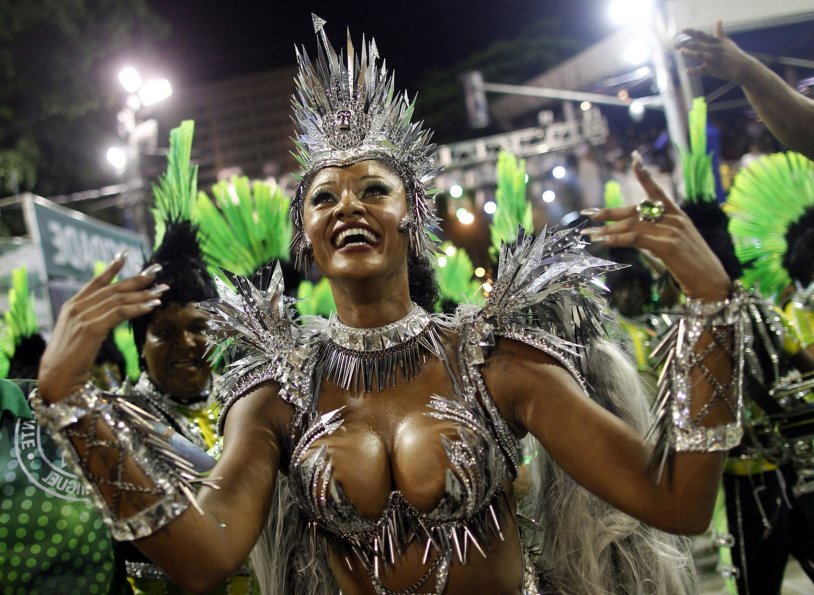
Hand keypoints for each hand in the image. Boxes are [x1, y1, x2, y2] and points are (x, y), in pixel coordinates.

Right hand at [37, 253, 167, 401]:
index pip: (96, 282)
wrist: (56, 377)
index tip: (126, 256)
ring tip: (161, 290)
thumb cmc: (69, 360)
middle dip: (137, 280)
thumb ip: (92, 319)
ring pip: (119, 300)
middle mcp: (77, 307)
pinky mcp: (91, 328)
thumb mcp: (78, 333)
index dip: (112, 268)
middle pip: (113, 289)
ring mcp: (83, 316)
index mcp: (72, 305)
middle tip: (156, 271)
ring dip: (143, 294)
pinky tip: (152, 305)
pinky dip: (137, 308)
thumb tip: (112, 312)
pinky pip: (119, 313)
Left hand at [580, 158, 730, 301]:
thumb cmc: (693, 267)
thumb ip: (656, 235)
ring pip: (631, 225)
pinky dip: (617, 239)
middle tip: (588, 214)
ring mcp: (672, 231)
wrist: (713, 284)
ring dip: (607, 230)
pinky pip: (636, 239)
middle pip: (634, 210)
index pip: (657, 190)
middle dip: (608, 213)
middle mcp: (674, 219)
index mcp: (678, 215)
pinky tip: (604, 241)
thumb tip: (633, 234)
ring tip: (589, 234)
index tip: (635, 158)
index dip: (645, 174)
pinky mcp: (668, 246)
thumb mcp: (675, 244)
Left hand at [676, 21, 757, 82]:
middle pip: (699, 45)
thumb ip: (720, 32)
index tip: (682, 30)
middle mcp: (715, 49)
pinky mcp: (716, 70)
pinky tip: (687, 71)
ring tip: (681, 52)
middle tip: (675, 44)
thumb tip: (718, 21)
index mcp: (716, 42)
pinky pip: (704, 70)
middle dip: (686, 44)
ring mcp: (715, 59)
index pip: (702, 35)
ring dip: (691, 53)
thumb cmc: (734, 54)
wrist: (744, 67)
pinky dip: (695, 71)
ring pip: (701, 55)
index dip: (692, 32)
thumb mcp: (727, 42)